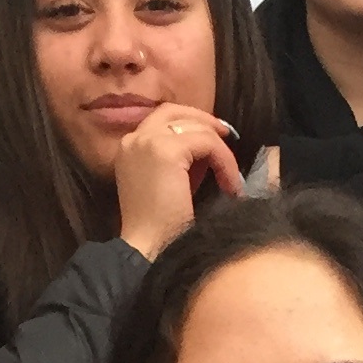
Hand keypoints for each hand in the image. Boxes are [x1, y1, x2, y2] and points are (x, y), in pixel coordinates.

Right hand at [115, 104, 244, 258]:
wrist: (149, 251)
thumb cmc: (162, 230)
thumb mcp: (171, 185)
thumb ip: (184, 163)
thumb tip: (210, 145)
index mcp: (129, 148)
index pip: (163, 120)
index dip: (192, 124)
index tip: (216, 141)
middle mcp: (133, 139)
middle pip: (174, 110)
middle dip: (205, 121)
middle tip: (228, 137)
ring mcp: (147, 142)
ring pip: (196, 127)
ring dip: (220, 150)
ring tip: (232, 180)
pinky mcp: (165, 150)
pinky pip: (207, 143)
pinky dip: (225, 161)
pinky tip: (231, 186)